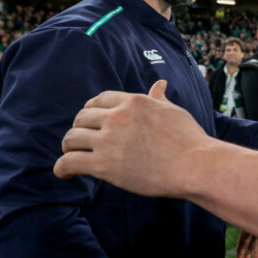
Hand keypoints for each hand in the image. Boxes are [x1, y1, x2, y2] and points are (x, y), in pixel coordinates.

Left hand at [54, 80, 211, 195]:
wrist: (195, 165)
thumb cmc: (190, 140)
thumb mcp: (173, 112)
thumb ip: (159, 99)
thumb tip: (160, 84)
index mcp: (134, 102)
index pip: (99, 100)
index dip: (90, 111)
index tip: (90, 122)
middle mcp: (118, 117)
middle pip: (82, 117)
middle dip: (78, 129)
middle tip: (80, 141)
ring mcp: (109, 140)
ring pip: (71, 138)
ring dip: (68, 147)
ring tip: (71, 156)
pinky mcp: (104, 165)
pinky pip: (70, 162)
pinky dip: (61, 168)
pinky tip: (63, 173)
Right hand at [236, 230, 257, 257]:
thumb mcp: (254, 235)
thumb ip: (251, 244)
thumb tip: (247, 253)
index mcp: (244, 235)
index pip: (240, 248)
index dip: (239, 256)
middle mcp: (248, 234)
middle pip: (246, 247)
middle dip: (247, 257)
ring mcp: (255, 232)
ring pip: (254, 245)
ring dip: (255, 253)